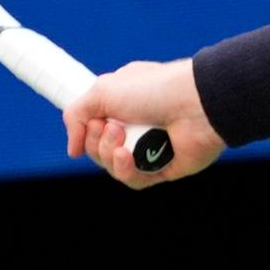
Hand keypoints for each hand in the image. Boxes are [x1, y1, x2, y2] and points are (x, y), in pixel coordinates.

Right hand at [64, 59, 226, 190]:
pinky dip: (126, 170)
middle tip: (111, 126)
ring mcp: (150, 148)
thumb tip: (73, 149)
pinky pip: (133, 180)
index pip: (94, 125)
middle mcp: (137, 125)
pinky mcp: (163, 168)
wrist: (196, 105)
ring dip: (110, 154)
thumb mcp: (102, 91)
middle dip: (98, 141)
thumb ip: (76, 115)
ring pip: (113, 167)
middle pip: (99, 149)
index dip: (86, 129)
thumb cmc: (154, 90)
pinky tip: (128, 156)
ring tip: (122, 137)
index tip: (90, 123)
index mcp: (124, 102)